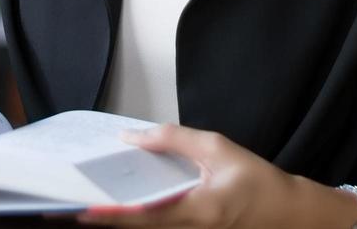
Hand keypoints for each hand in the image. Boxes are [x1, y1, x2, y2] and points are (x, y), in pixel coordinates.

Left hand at [76, 123, 344, 228]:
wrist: (287, 214)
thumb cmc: (256, 179)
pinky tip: (121, 204)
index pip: (144, 217)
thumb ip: (174, 141)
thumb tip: (133, 136)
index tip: (81, 211)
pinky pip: (159, 228)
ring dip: (119, 219)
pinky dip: (138, 217)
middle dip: (106, 219)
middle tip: (70, 208)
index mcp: (198, 211)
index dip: (111, 215)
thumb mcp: (217, 149)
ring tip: (88, 203)